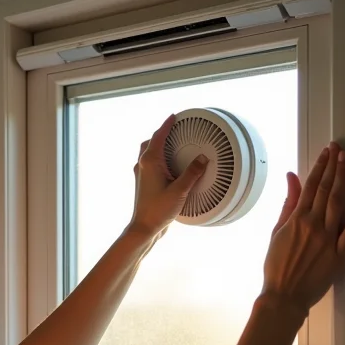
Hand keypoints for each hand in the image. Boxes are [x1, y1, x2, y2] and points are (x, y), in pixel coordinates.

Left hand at [128, 115, 207, 239]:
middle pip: (149, 143)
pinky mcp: (144, 184)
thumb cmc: (158, 210)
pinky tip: (168, 166)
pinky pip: (150, 165)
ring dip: (158, 147)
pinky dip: (158, 159)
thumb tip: (202, 158)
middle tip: (173, 129)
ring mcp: (141, 175)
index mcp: (149, 162)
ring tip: (171, 145)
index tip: (173, 116)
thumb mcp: (180, 190)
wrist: (144, 228)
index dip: (166, 125)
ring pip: (148, 154)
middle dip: (160, 134)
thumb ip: (192, 173)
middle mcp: (142, 166)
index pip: (158, 136)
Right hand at [261, 142, 344, 313]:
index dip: (320, 167)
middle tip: (340, 148)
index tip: (326, 152)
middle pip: (326, 189)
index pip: (311, 186)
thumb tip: (292, 178)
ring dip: (344, 180)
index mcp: (296, 219)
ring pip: (338, 203)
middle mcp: (313, 225)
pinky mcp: (339, 255)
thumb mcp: (276, 232)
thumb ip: (287, 204)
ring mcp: (328, 239)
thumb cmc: (276, 266)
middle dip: (334, 166)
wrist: (283, 295)